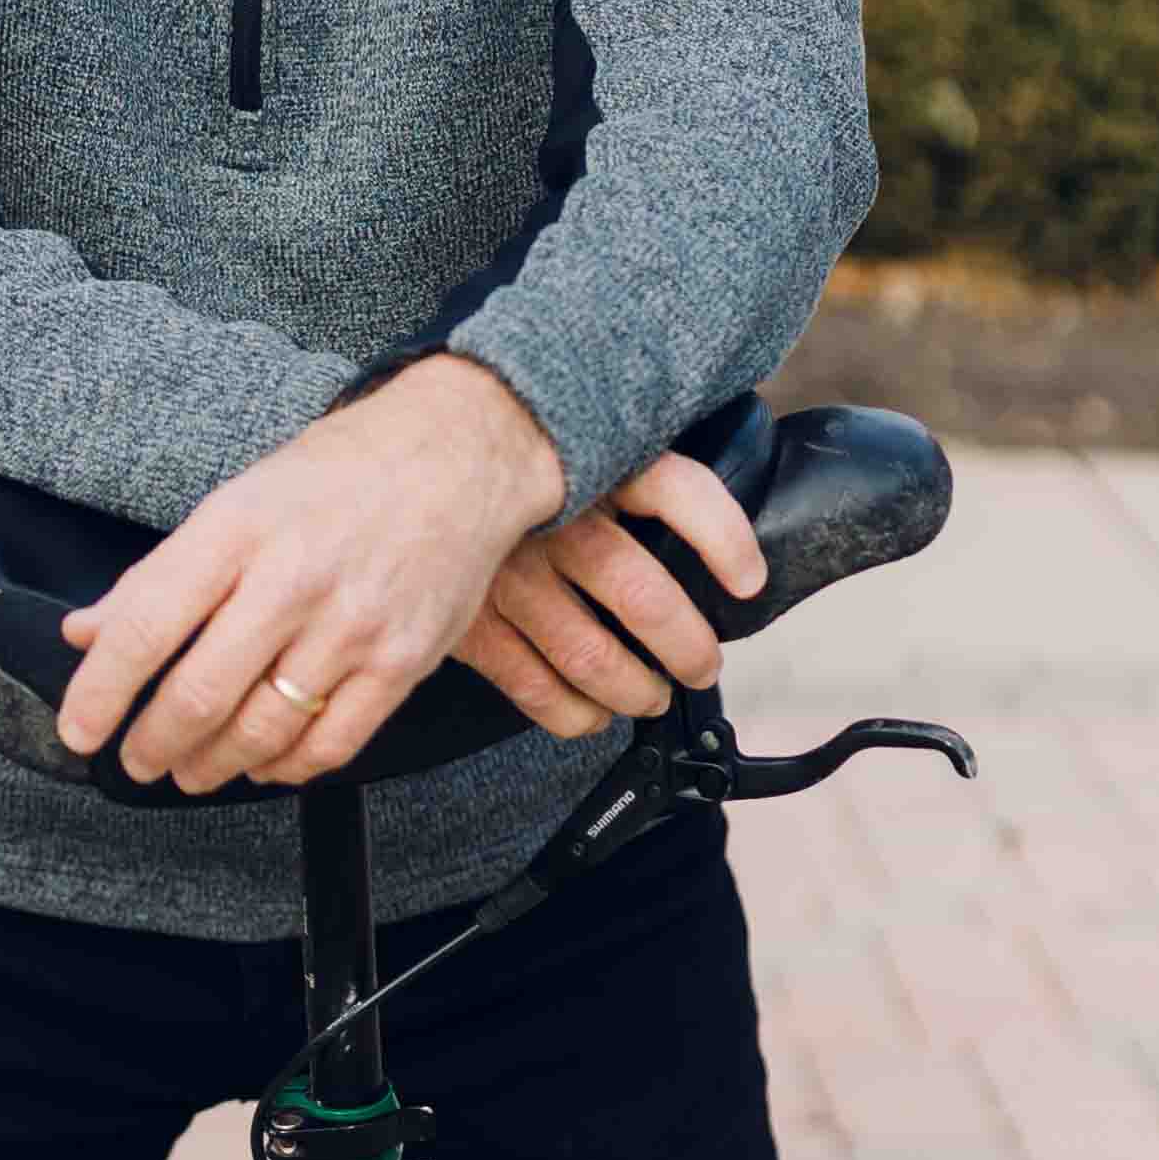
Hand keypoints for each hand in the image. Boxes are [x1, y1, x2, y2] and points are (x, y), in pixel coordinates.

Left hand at [56, 356, 570, 792]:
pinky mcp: (402, 661)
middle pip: (200, 693)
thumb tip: (86, 632)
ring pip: (261, 730)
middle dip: (152, 744)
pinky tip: (263, 763)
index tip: (77, 729)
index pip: (147, 626)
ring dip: (211, 765)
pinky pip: (332, 742)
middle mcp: (292, 579)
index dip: (100, 692)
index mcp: (237, 529)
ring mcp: (351, 626)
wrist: (458, 455)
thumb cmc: (338, 474)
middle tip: (134, 760)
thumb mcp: (236, 500)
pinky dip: (286, 768)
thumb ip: (160, 575)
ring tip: (189, 769)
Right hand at [443, 444, 766, 739]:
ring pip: (593, 656)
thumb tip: (700, 535)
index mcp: (587, 465)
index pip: (678, 492)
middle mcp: (551, 520)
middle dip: (686, 648)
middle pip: (643, 598)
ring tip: (651, 695)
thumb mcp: (565, 445)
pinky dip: (573, 714)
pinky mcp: (470, 621)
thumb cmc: (501, 465)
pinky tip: (590, 714)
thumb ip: (624, 469)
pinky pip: (534, 686)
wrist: (410, 475)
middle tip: (700, 666)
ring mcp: (508, 574)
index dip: (724, 540)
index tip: (747, 582)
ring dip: (635, 690)